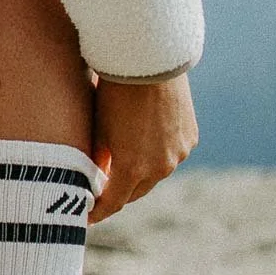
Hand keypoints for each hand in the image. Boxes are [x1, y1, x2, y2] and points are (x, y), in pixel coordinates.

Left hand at [89, 72, 197, 223]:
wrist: (149, 59)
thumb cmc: (113, 91)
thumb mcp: (99, 128)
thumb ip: (99, 157)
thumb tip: (99, 173)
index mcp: (132, 169)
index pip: (112, 204)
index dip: (97, 212)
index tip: (85, 215)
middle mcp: (160, 168)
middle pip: (135, 193)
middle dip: (118, 193)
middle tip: (102, 191)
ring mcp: (179, 154)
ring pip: (155, 174)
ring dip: (140, 173)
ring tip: (124, 165)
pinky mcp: (190, 138)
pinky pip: (172, 155)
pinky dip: (158, 154)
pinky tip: (146, 144)